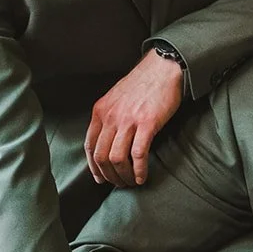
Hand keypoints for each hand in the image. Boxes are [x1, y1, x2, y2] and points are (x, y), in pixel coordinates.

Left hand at [85, 48, 183, 186]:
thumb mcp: (116, 98)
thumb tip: (109, 140)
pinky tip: (143, 176)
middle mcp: (110, 117)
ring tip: (132, 182)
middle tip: (120, 183)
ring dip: (124, 176)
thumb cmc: (142, 83)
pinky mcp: (147, 123)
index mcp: (100, 111)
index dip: (94, 167)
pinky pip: (138, 154)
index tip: (101, 178)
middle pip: (101, 157)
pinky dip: (139, 170)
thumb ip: (109, 117)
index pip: (89, 146)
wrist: (162, 68)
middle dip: (109, 175)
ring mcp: (128, 121)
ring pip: (117, 159)